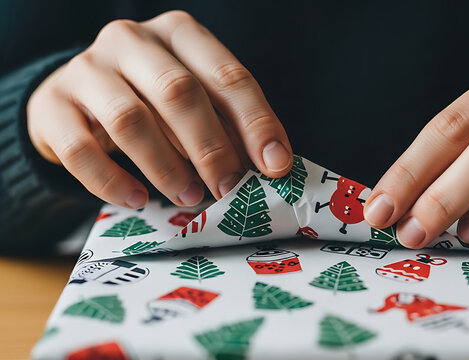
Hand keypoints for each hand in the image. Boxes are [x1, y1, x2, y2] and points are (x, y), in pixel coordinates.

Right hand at [27, 11, 292, 208]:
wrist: (75, 98)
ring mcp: (86, 68)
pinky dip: (113, 182)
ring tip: (189, 196)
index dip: (255, 122)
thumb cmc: (150, 100)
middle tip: (228, 187)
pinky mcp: (51, 104)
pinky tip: (137, 200)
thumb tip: (270, 163)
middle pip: (178, 92)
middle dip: (211, 147)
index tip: (275, 164)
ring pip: (131, 120)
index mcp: (178, 32)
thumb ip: (228, 123)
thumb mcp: (193, 100)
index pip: (226, 75)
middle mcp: (130, 39)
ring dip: (166, 167)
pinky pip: (81, 151)